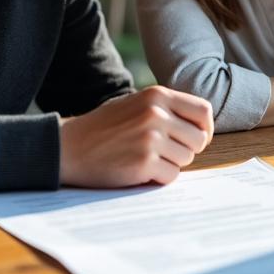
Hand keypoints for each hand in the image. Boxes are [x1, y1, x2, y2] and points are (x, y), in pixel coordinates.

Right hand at [59, 85, 213, 186]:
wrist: (68, 147)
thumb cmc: (103, 127)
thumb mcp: (135, 103)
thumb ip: (165, 108)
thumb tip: (202, 122)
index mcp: (157, 95)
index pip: (204, 111)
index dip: (204, 129)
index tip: (195, 139)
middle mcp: (156, 114)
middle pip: (199, 139)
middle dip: (186, 149)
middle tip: (165, 153)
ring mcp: (151, 138)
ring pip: (186, 158)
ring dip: (171, 163)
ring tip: (146, 159)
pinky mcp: (144, 163)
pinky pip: (172, 176)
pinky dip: (159, 178)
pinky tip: (140, 171)